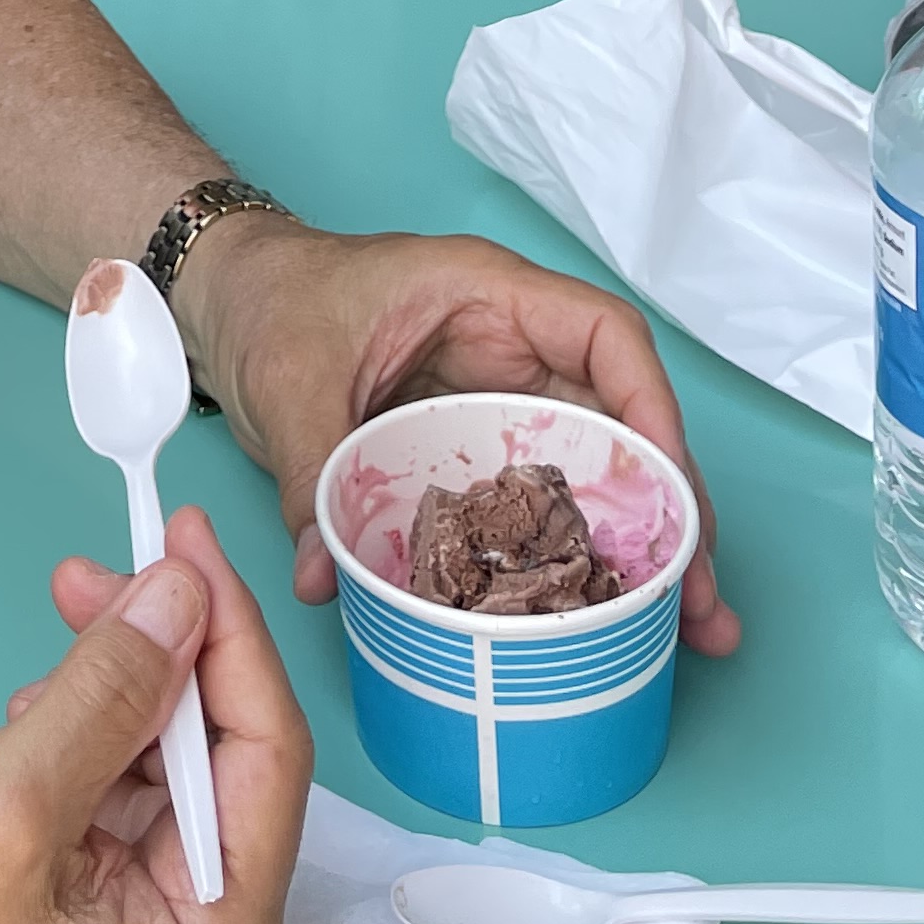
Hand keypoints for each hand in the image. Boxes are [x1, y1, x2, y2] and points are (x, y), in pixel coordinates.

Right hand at [0, 506, 310, 923]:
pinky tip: (32, 712)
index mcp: (209, 921)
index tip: (187, 544)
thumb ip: (99, 700)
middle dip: (163, 642)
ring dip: (116, 673)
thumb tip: (175, 599)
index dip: (232, 634)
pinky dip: (83, 712)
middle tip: (100, 574)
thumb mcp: (5, 807)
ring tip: (51, 656)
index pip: (267, 753)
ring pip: (169, 741)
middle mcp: (195, 909)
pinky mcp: (101, 870)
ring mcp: (148, 892)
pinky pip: (121, 764)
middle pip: (222, 738)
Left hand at [172, 216, 739, 655]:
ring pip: (593, 468)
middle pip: (621, 418)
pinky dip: (570, 558)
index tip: (669, 492)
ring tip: (685, 628)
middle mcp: (509, 348)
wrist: (222, 300)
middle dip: (670, 505)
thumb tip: (326, 575)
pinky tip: (599, 620)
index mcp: (485, 295)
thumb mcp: (289, 378)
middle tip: (701, 598)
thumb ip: (310, 472)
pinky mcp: (470, 453)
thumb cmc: (268, 298)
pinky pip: (536, 504)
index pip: (604, 337)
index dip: (652, 410)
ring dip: (638, 542)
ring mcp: (495, 403)